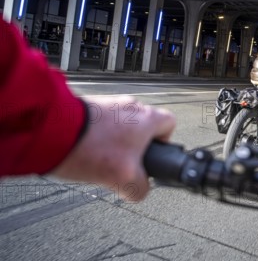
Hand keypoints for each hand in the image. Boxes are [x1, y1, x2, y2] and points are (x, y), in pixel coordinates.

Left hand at [51, 96, 175, 201]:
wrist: (52, 131)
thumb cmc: (89, 148)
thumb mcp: (123, 179)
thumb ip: (139, 188)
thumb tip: (140, 190)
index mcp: (148, 119)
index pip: (169, 124)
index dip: (164, 142)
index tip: (150, 156)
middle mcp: (131, 106)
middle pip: (143, 127)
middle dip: (133, 146)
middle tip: (121, 162)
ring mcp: (109, 103)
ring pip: (120, 125)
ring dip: (112, 141)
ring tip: (97, 158)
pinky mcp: (89, 105)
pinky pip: (100, 122)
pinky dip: (95, 135)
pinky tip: (84, 150)